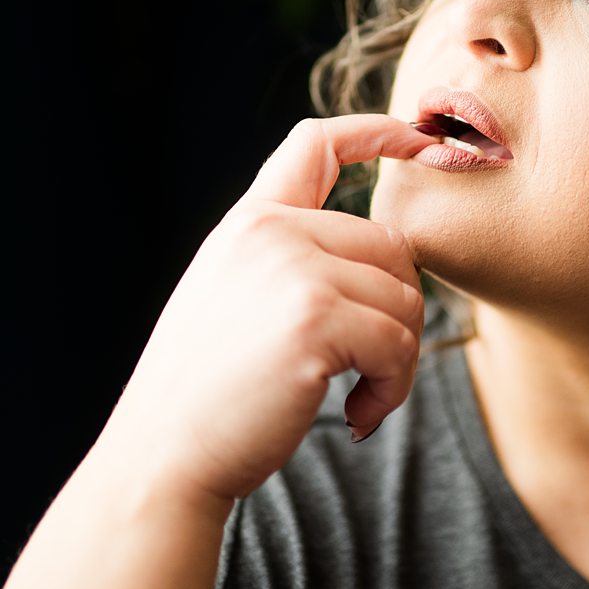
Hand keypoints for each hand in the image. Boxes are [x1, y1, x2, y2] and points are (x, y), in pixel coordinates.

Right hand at [101, 116, 432, 508]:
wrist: (163, 456)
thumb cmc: (206, 394)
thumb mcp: (232, 297)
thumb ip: (288, 260)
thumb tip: (385, 258)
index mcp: (248, 222)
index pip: (315, 144)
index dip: (378, 132)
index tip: (424, 137)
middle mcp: (271, 232)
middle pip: (391, 244)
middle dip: (397, 311)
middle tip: (369, 370)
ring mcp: (294, 272)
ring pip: (405, 299)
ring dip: (397, 360)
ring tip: (356, 398)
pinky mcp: (317, 321)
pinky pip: (399, 345)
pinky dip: (393, 389)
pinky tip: (356, 416)